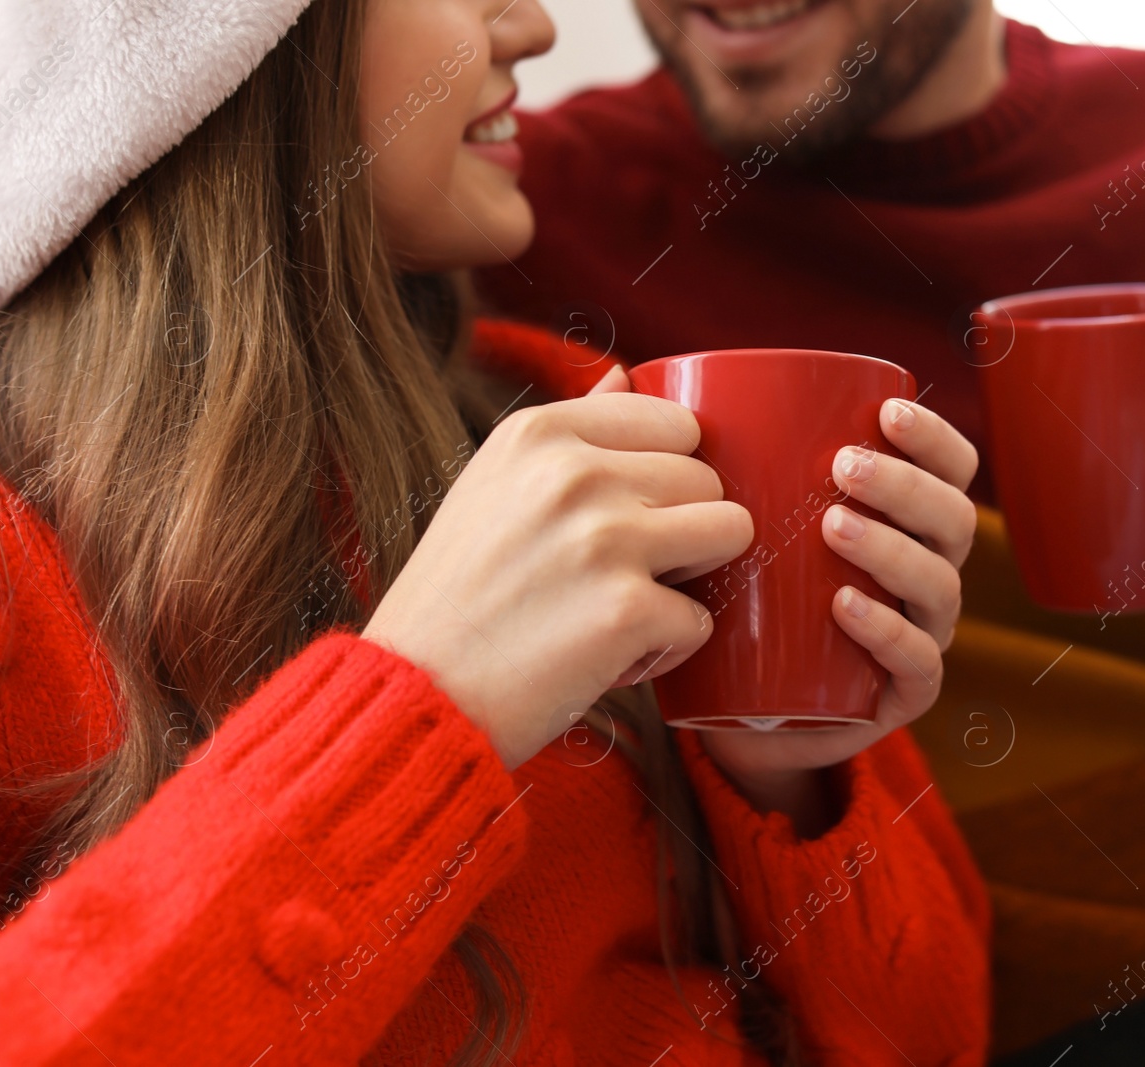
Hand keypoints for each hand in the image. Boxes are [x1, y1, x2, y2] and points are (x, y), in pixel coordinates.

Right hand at [362, 366, 751, 768]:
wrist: (415, 696)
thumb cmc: (457, 598)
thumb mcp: (493, 486)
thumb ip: (569, 431)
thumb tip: (624, 374)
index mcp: (542, 433)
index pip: (676, 422)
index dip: (668, 477)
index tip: (628, 516)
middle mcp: (576, 473)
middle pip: (707, 480)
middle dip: (683, 531)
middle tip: (620, 575)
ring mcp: (606, 538)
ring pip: (729, 531)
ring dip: (693, 579)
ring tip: (629, 605)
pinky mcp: (628, 609)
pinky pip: (701, 619)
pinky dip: (666, 649)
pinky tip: (610, 656)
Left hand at [699, 398, 977, 831]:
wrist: (736, 710)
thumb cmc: (735, 597)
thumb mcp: (722, 520)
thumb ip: (683, 454)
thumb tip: (616, 375)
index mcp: (902, 521)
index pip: (948, 469)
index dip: (932, 437)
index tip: (885, 411)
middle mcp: (922, 572)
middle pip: (952, 520)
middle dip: (906, 487)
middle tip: (843, 468)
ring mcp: (917, 634)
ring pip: (937, 584)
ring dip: (891, 549)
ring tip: (834, 526)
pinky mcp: (898, 695)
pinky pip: (917, 663)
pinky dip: (887, 632)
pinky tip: (846, 606)